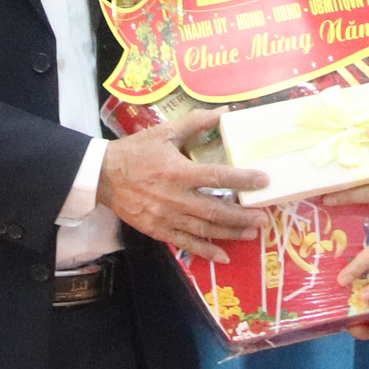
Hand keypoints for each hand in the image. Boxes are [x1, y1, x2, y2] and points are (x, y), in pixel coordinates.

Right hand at [96, 108, 268, 263]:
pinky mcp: (158, 230)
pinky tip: (222, 256)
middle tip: (264, 217)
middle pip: (215, 210)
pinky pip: (186, 243)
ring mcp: (167, 217)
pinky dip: (205, 251)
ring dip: (230, 232)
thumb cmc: (136, 152)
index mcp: (179, 172)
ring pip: (205, 228)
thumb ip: (196, 123)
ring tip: (252, 232)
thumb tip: (223, 111)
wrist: (104, 176)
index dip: (243, 180)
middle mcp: (176, 198)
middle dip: (242, 215)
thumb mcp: (165, 132)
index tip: (263, 181)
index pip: (218, 177)